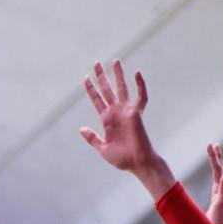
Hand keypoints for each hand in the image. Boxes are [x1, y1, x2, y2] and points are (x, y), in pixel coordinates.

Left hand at [80, 62, 172, 193]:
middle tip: (96, 62)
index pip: (97, 100)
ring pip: (121, 88)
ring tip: (115, 60)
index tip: (85, 77)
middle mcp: (116, 112)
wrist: (137, 163)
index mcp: (107, 119)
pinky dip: (140, 85)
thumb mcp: (102, 148)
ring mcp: (126, 111)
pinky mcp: (137, 112)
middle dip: (101, 76)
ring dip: (118, 74)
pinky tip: (136, 73)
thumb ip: (92, 138)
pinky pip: (141, 96)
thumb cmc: (122, 159)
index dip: (91, 89)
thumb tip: (81, 128)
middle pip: (107, 89)